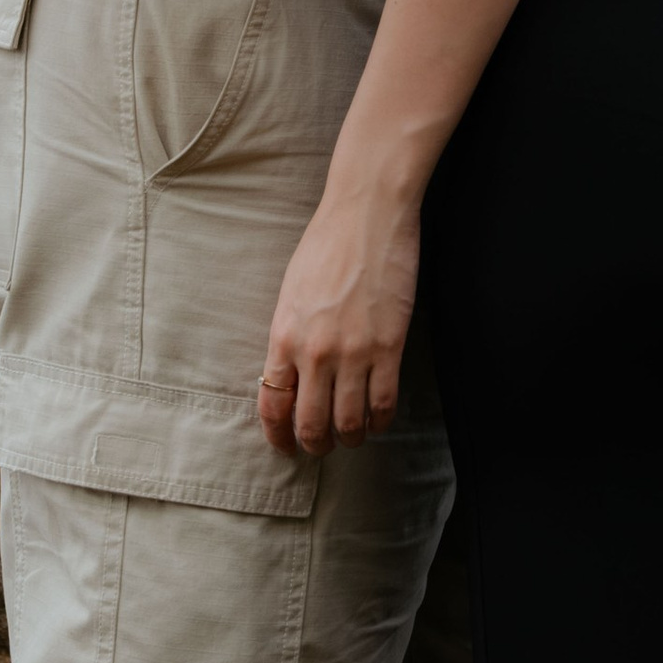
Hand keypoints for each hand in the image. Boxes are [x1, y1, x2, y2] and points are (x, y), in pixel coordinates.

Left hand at [259, 182, 422, 455]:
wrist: (368, 214)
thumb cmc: (327, 244)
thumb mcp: (291, 294)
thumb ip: (289, 337)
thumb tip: (292, 377)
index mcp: (283, 337)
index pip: (273, 406)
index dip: (279, 436)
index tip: (286, 446)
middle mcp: (314, 352)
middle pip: (311, 424)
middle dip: (315, 445)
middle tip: (322, 447)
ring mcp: (354, 352)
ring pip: (349, 422)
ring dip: (350, 437)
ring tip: (353, 436)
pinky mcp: (389, 346)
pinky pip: (384, 403)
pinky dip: (381, 421)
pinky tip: (379, 421)